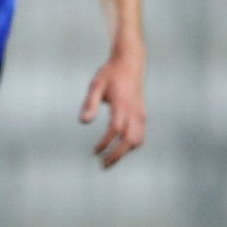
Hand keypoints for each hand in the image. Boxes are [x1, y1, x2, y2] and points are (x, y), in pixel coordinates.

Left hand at [79, 53, 145, 168]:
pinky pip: (141, 135)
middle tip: (103, 164)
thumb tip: (83, 122)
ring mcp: (141, 113)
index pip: (115, 129)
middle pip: (129, 140)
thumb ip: (90, 103)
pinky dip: (131, 145)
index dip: (105, 143)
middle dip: (117, 155)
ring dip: (125, 152)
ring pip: (138, 140)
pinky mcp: (143, 114)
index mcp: (122, 104)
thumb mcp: (96, 84)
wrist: (130, 62)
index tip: (95, 151)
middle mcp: (134, 110)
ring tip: (110, 159)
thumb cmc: (110, 73)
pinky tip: (119, 148)